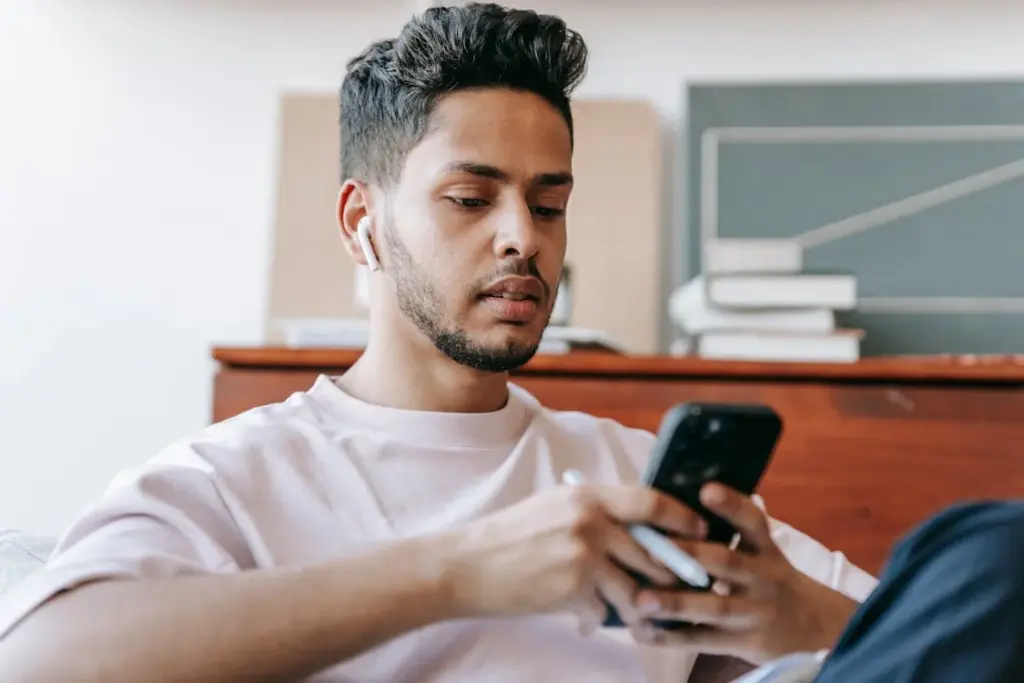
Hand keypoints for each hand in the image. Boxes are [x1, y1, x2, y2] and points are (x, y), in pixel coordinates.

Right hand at [440, 484, 706, 627]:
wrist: (468, 566)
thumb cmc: (509, 537)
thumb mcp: (554, 507)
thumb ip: (596, 512)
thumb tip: (638, 525)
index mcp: (587, 495)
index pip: (651, 501)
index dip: (683, 518)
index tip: (701, 532)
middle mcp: (590, 521)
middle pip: (655, 551)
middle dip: (674, 574)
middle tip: (688, 586)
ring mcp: (584, 556)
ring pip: (637, 588)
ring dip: (643, 605)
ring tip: (643, 613)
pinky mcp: (574, 590)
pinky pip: (605, 612)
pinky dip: (599, 619)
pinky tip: (585, 619)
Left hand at [630, 484, 858, 663]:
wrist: (816, 628)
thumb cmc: (771, 580)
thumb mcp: (763, 553)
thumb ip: (731, 535)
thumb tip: (675, 506)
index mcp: (765, 549)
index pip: (753, 522)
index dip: (731, 505)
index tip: (706, 489)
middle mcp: (763, 577)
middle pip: (727, 563)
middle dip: (690, 555)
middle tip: (652, 549)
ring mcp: (755, 611)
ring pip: (714, 607)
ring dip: (676, 603)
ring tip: (641, 599)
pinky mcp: (745, 642)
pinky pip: (706, 640)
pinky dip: (675, 637)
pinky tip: (645, 632)